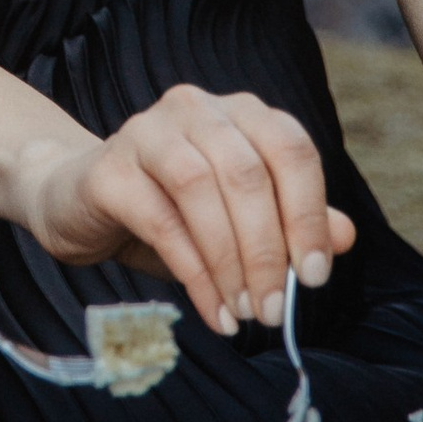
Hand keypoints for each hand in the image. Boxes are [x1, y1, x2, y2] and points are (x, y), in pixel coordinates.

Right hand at [19, 83, 355, 338]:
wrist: (76, 201)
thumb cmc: (169, 211)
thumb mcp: (238, 219)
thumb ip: (290, 221)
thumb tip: (346, 238)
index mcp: (237, 112)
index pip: (291, 149)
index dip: (309, 213)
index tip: (315, 276)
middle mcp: (194, 108)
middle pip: (247, 173)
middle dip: (269, 250)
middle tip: (275, 309)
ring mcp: (146, 131)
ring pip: (202, 189)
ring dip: (231, 261)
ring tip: (244, 312)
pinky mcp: (109, 168)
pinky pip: (161, 220)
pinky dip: (195, 273)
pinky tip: (212, 310)